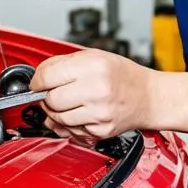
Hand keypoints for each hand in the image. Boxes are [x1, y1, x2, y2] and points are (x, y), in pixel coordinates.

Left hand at [30, 49, 157, 142]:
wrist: (149, 97)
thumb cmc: (123, 75)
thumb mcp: (94, 57)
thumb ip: (63, 64)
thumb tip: (38, 77)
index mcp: (94, 66)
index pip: (48, 76)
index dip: (37, 81)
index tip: (37, 83)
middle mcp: (97, 90)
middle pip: (50, 100)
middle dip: (46, 97)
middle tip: (52, 93)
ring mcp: (99, 113)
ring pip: (58, 118)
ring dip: (55, 112)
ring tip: (66, 103)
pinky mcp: (100, 131)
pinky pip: (71, 131)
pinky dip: (69, 124)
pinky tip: (77, 114)